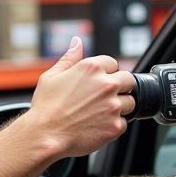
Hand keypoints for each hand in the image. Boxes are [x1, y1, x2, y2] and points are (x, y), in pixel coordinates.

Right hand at [26, 37, 135, 159]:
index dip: (106, 73)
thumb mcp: (52, 76)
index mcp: (92, 68)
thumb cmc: (46, 107)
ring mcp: (113, 106)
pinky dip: (114, 125)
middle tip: (103, 98)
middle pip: (128, 80)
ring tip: (99, 113)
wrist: (45, 135)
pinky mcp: (115, 126)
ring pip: (130, 102)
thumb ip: (70, 57)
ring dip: (119, 107)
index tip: (98, 83)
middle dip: (119, 87)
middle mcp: (106, 85)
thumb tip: (77, 41)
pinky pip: (124, 123)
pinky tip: (98, 125)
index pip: (113, 63)